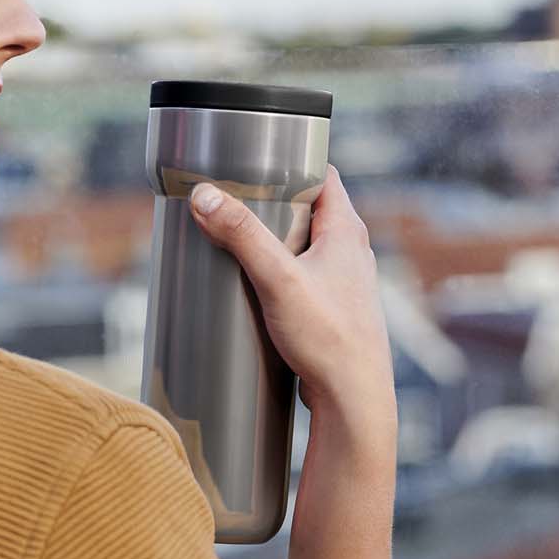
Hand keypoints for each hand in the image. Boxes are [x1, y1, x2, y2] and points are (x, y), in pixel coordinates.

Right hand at [187, 164, 396, 433]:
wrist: (353, 400)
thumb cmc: (329, 340)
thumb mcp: (278, 279)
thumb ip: (242, 235)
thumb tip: (205, 195)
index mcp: (348, 231)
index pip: (323, 175)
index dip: (293, 161)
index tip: (256, 158)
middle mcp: (353, 252)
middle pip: (310, 209)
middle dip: (273, 203)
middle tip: (233, 202)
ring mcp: (345, 282)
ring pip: (307, 246)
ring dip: (275, 241)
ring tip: (237, 242)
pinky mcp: (334, 310)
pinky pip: (304, 277)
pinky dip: (281, 272)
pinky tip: (257, 287)